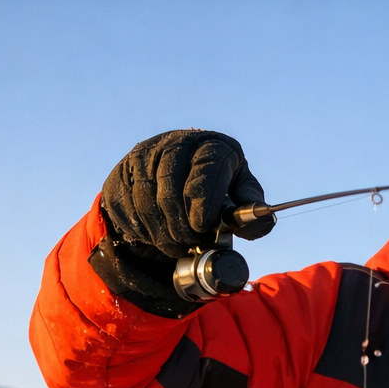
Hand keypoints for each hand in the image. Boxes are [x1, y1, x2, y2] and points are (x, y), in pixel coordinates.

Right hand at [101, 130, 273, 258]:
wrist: (172, 177)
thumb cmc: (214, 187)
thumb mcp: (237, 190)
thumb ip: (250, 205)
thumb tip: (263, 219)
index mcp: (212, 145)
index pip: (207, 165)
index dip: (204, 197)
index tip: (204, 225)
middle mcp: (177, 143)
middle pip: (171, 183)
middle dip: (183, 221)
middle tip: (194, 242)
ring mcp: (147, 155)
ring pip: (148, 198)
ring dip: (165, 230)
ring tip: (181, 244)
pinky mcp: (125, 171)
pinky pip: (131, 206)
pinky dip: (147, 229)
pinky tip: (161, 236)